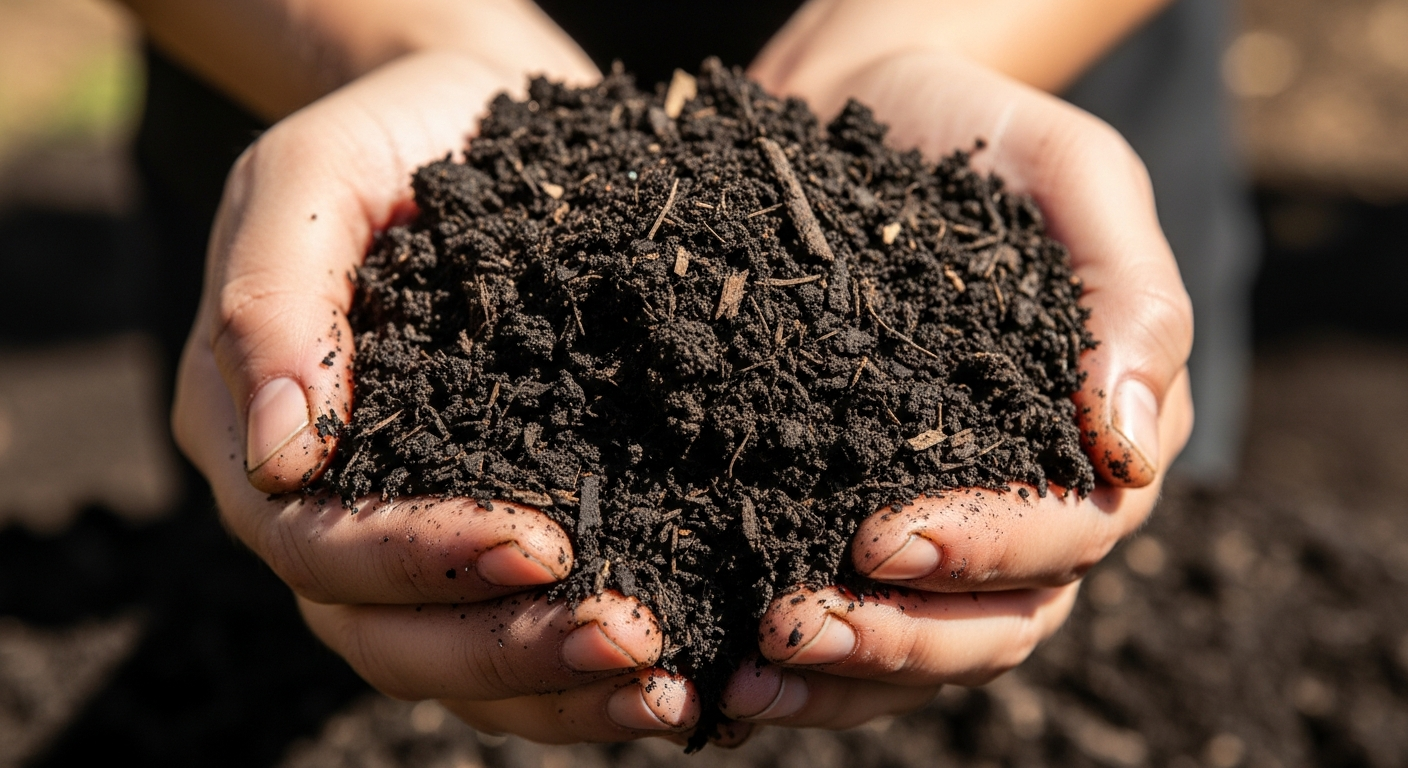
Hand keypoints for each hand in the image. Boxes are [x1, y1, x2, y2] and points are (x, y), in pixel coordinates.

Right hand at [171, 51, 702, 742]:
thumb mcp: (311, 180)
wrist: (467, 121)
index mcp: (261, 436)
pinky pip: (512, 640)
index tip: (543, 544)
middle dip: (507, 647)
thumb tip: (284, 460)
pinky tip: (672, 681)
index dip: (423, 562)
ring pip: (450, 663)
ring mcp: (399, 535)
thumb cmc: (388, 142)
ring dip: (555, 688)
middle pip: (383, 633)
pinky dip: (582, 679)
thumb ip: (271, 300)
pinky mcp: (481, 537)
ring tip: (665, 686)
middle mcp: (319, 510)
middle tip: (630, 640)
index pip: (320, 542)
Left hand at [720, 50, 1192, 728]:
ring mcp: (950, 522)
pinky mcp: (858, 519)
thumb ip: (1130, 293)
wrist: (859, 115)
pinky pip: (858, 619)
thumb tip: (1127, 441)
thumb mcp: (1070, 171)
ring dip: (845, 671)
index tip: (880, 539)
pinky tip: (728, 669)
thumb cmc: (975, 136)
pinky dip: (806, 662)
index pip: (1073, 527)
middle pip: (1002, 617)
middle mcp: (1033, 496)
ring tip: (750, 671)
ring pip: (931, 645)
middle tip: (797, 624)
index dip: (986, 547)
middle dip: (902, 633)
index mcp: (1096, 431)